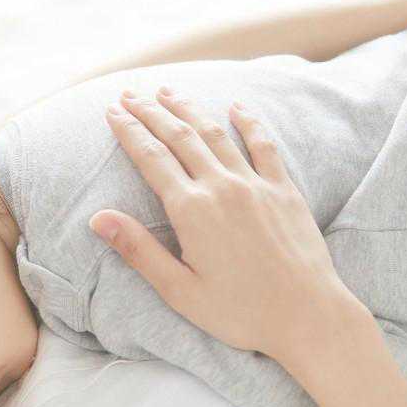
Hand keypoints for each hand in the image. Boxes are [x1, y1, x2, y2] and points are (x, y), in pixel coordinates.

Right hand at [89, 88, 368, 364]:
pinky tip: (236, 106)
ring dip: (189, 109)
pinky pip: (263, 145)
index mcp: (192, 210)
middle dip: (152, 112)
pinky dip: (248, 122)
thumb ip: (138, 250)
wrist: (308, 315)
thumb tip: (98, 218)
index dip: (129, 131)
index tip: (113, 111)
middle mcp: (222, 187)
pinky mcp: (284, 190)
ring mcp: (256, 184)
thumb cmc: (241, 312)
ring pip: (216, 133)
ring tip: (169, 92)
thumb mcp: (180, 290)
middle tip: (131, 94)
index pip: (152, 158)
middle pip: (180, 137)